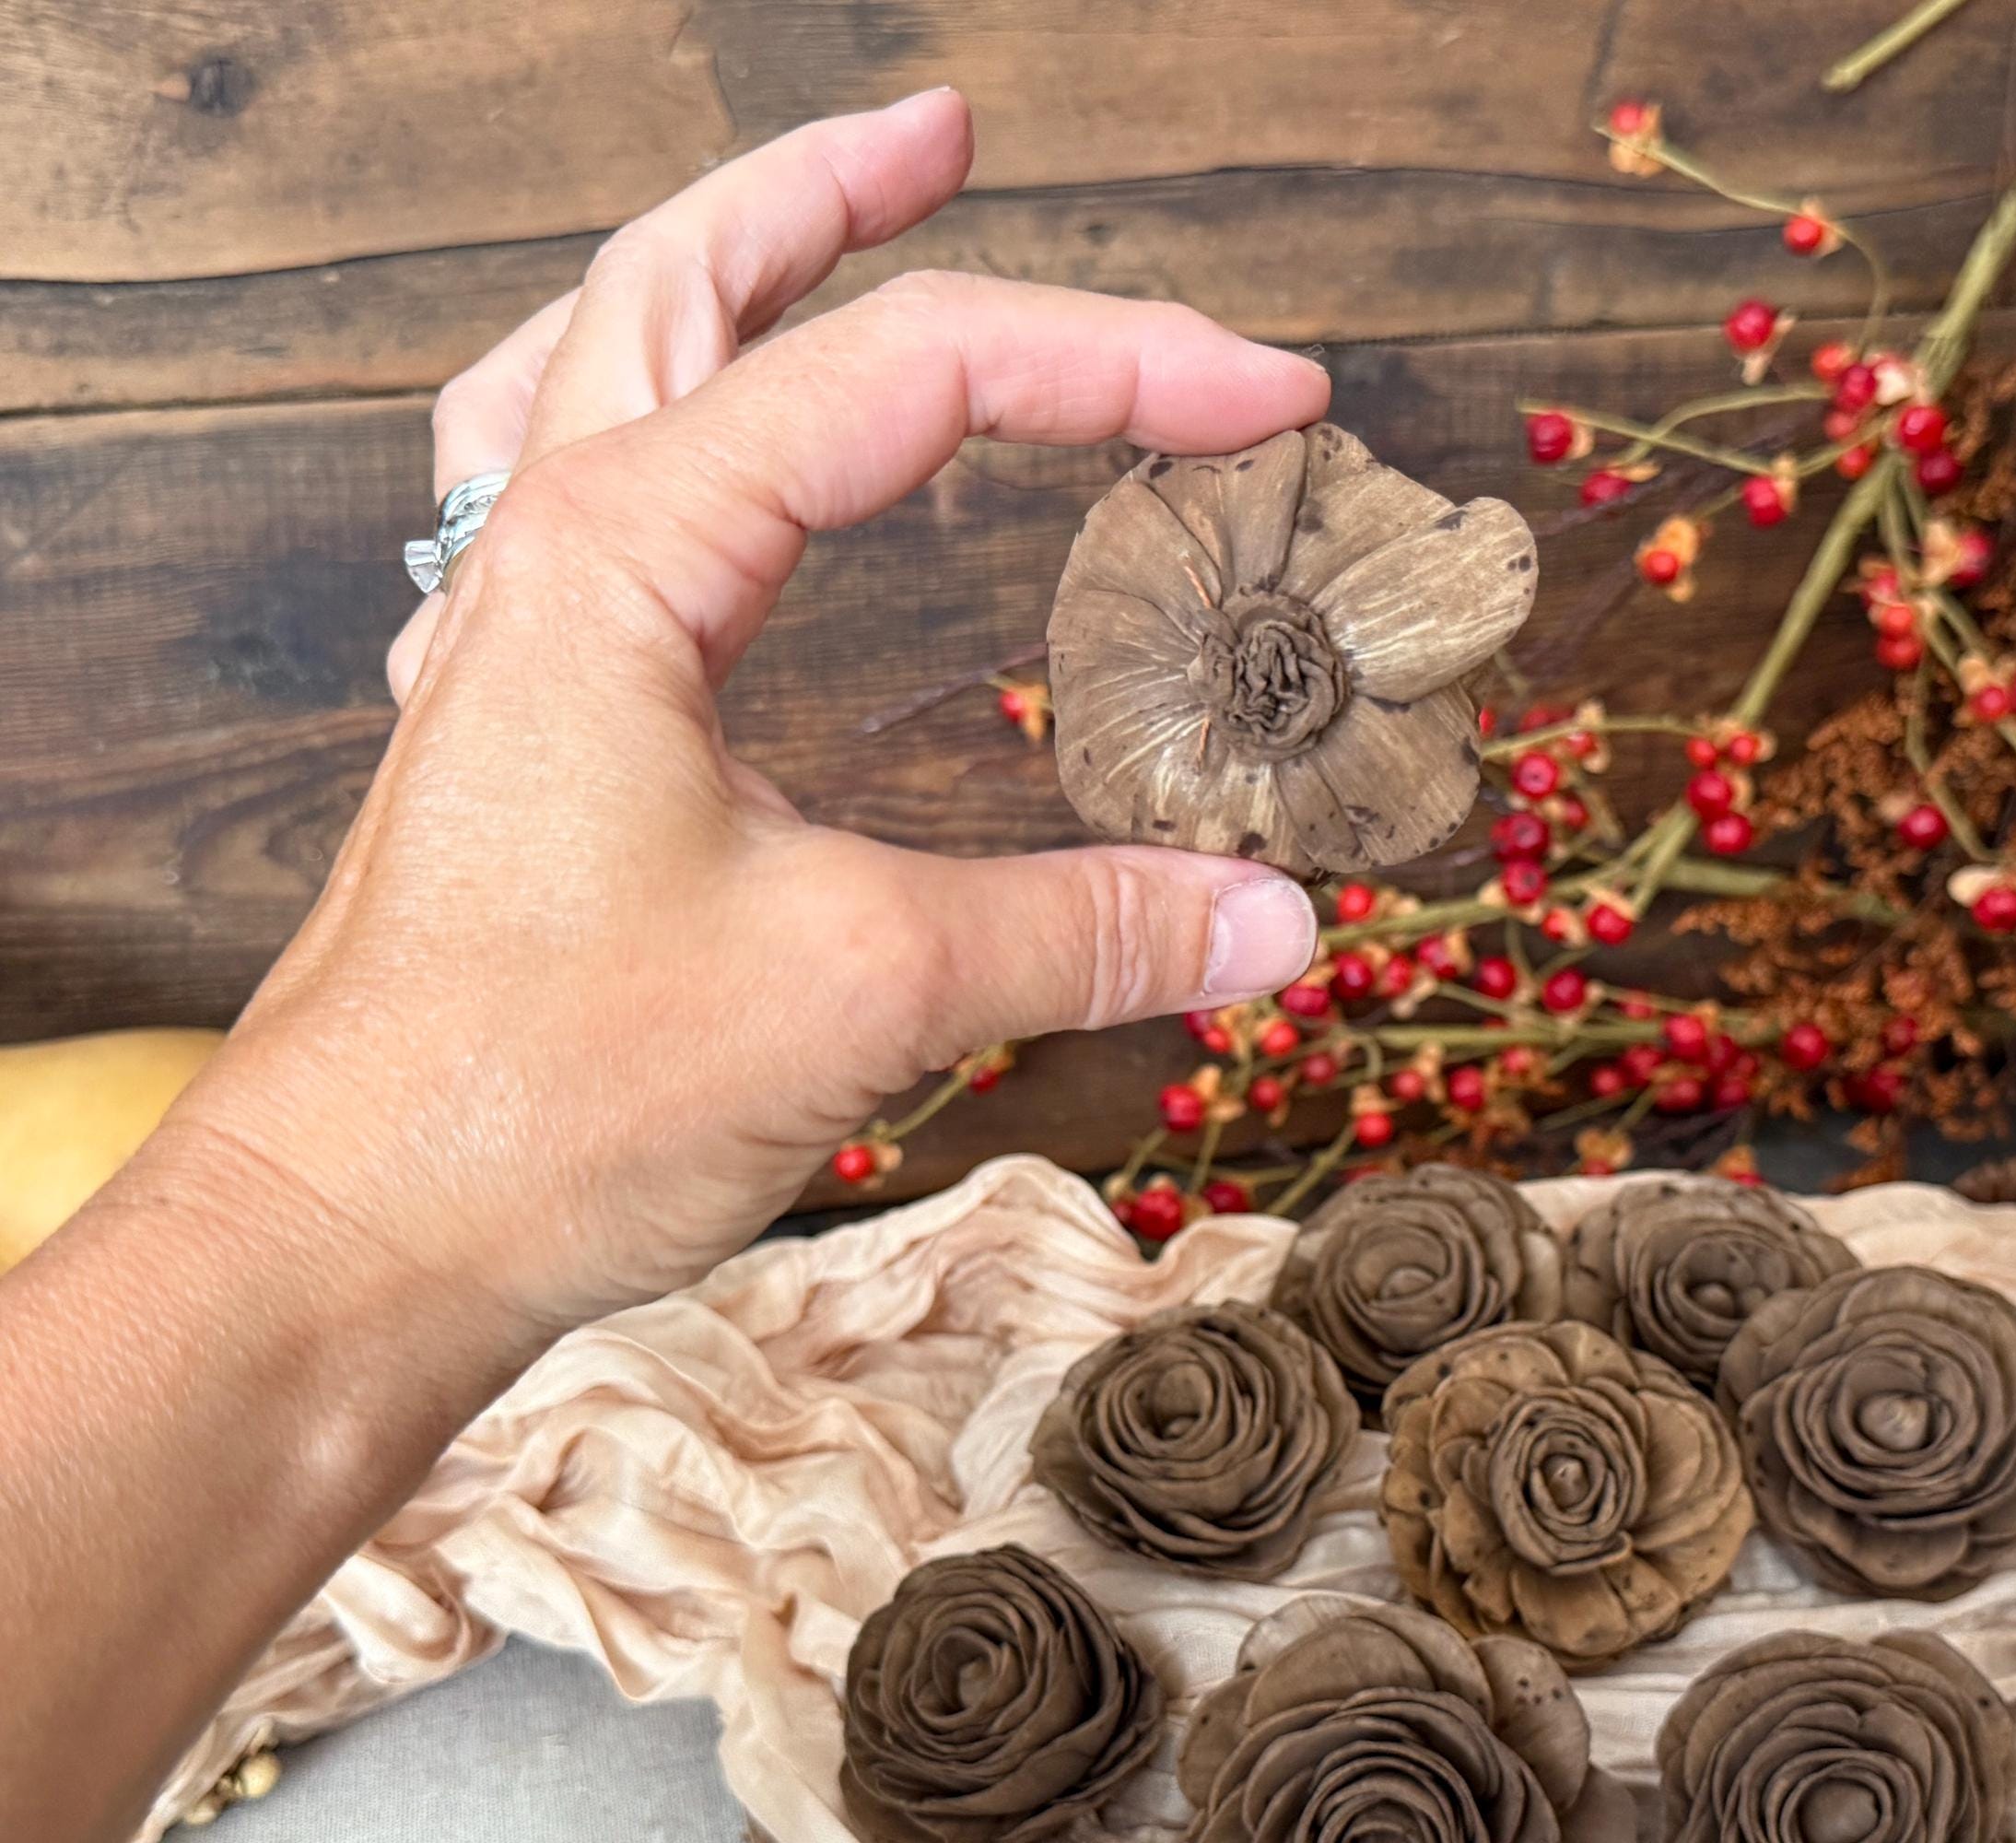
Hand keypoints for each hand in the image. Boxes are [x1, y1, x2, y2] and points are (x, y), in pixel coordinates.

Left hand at [165, 90, 1327, 1334]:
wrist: (347, 1242)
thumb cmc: (541, 1101)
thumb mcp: (858, 991)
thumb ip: (1083, 929)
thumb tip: (1278, 920)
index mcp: (627, 552)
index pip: (906, 376)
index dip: (1112, 362)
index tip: (1266, 394)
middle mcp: (545, 552)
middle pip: (685, 280)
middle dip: (832, 190)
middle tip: (951, 130)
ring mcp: (502, 631)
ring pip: (589, 365)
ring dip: (707, 269)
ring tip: (808, 223)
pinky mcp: (502, 724)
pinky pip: (534, 499)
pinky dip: (616, 423)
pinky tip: (661, 454)